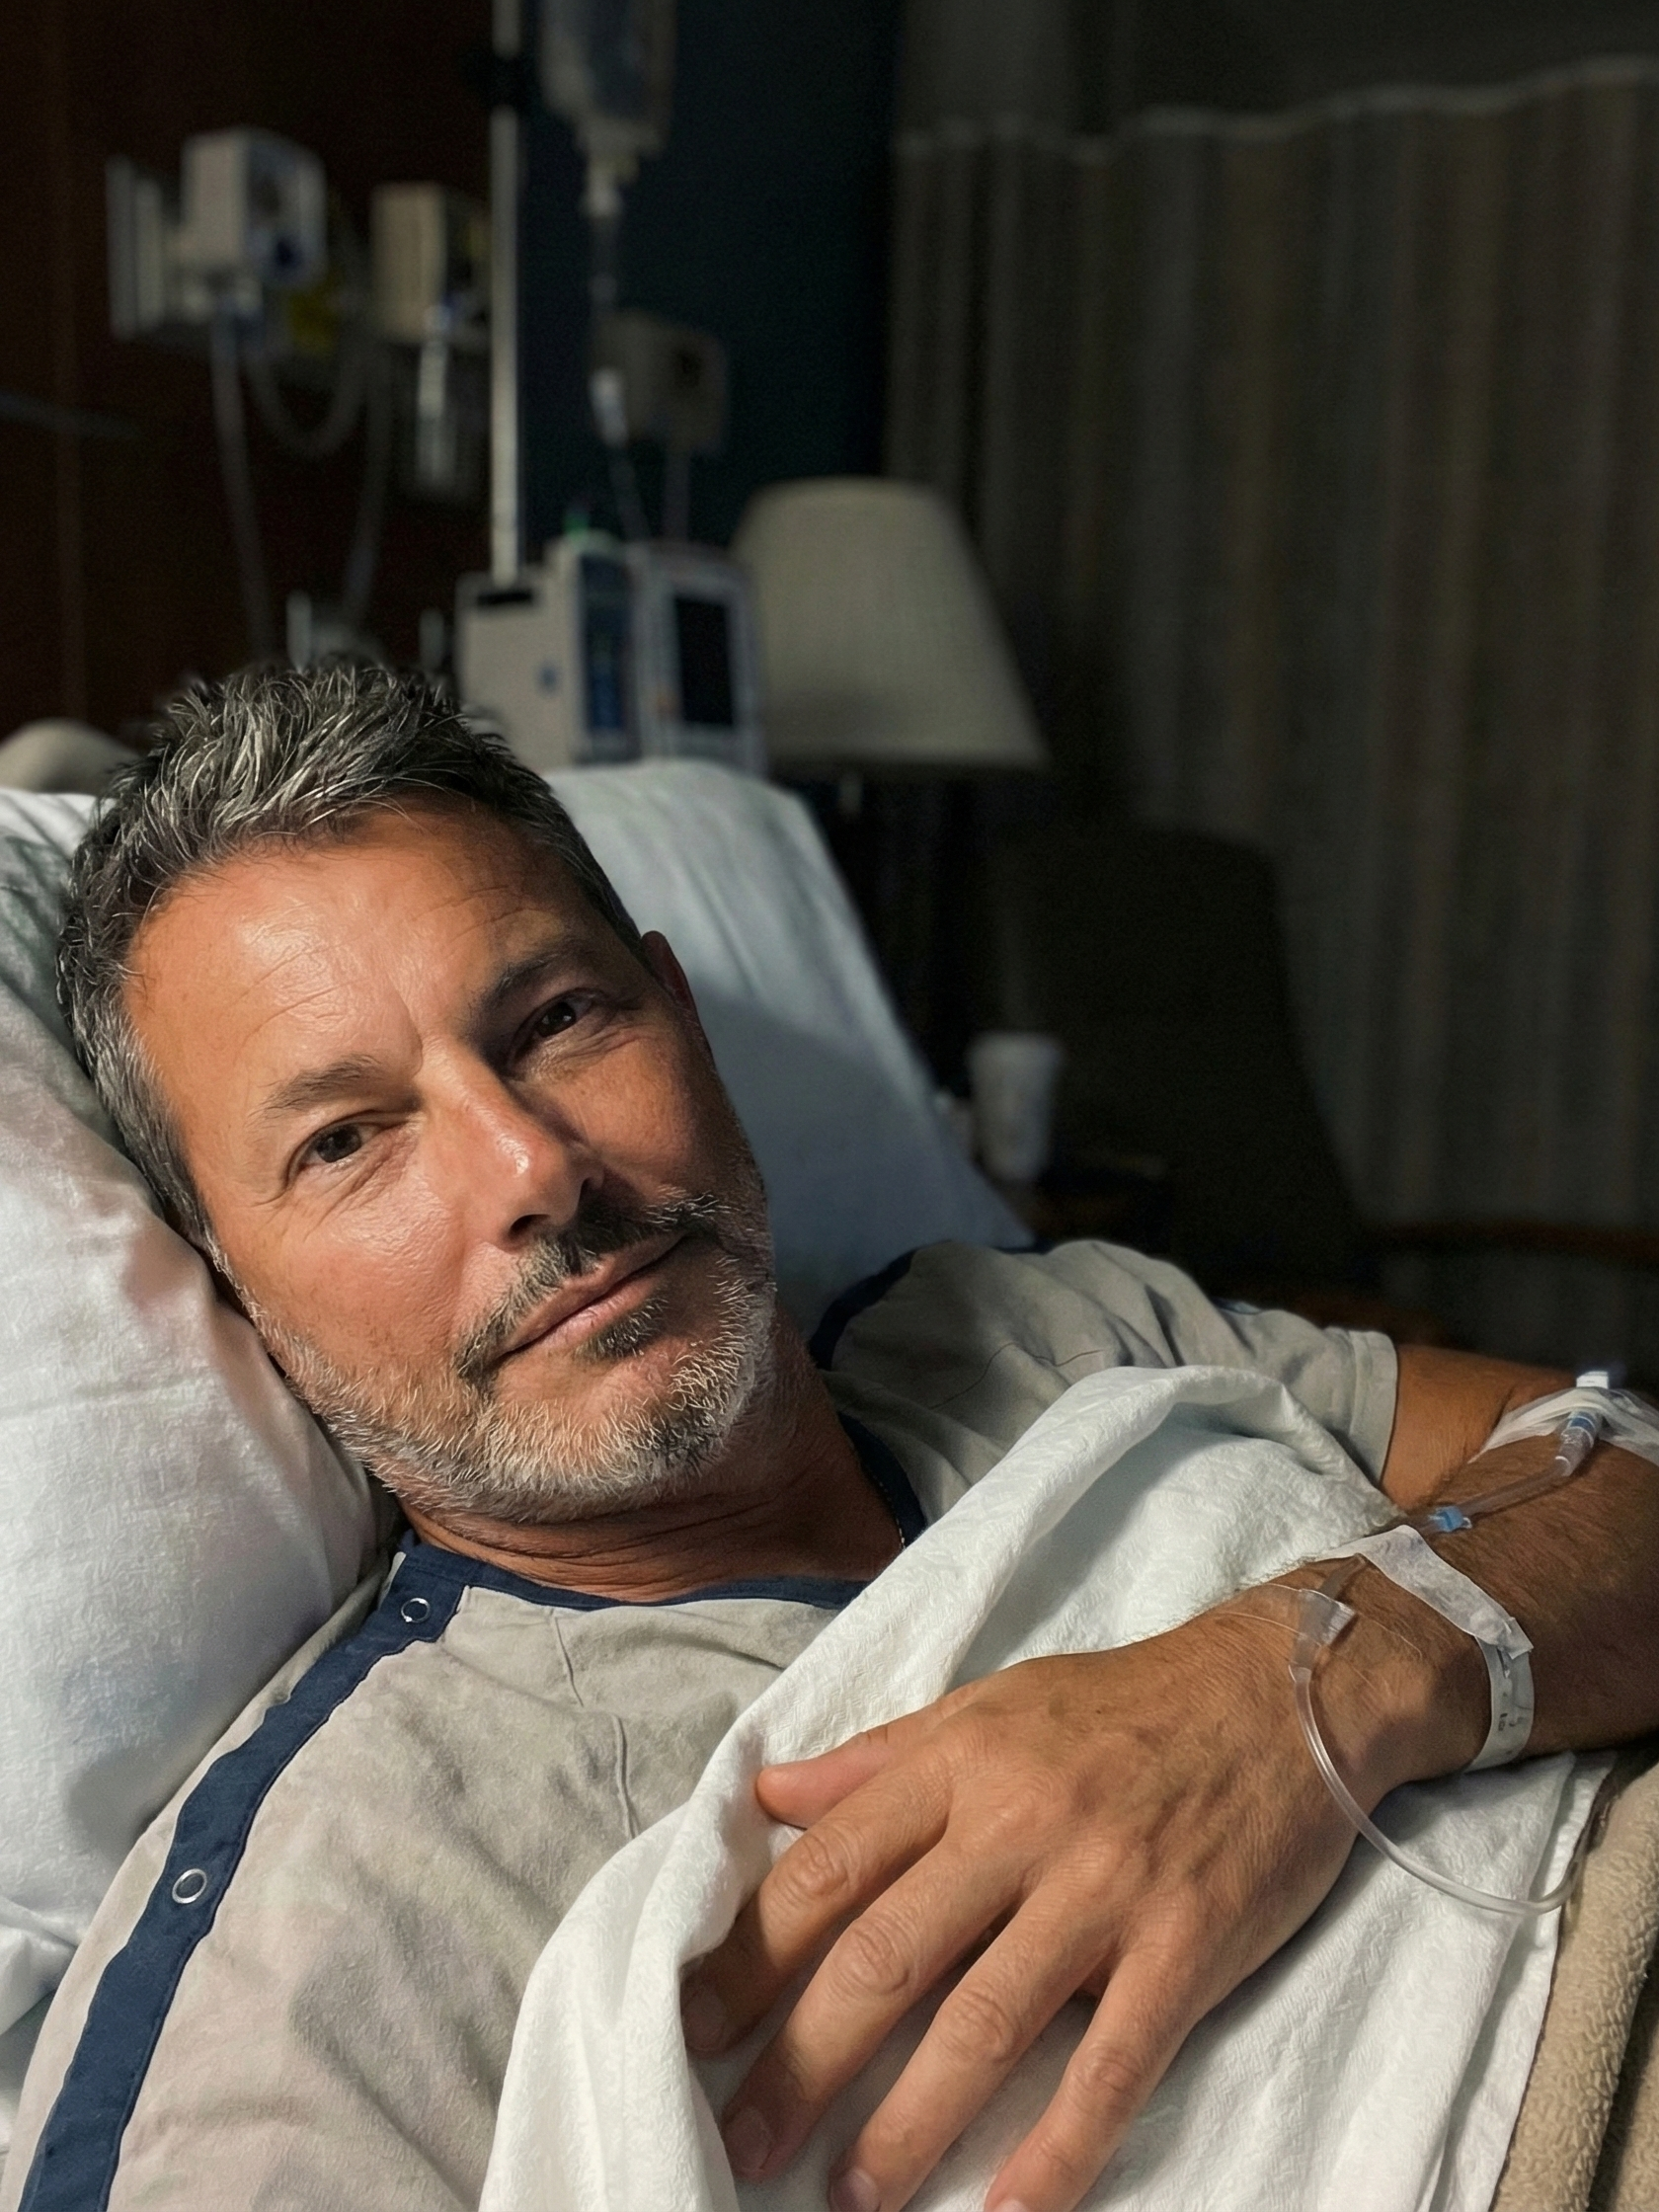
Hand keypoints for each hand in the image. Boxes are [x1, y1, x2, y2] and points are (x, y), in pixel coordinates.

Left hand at [681, 1593, 1475, 2211]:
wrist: (1285, 1689)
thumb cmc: (1124, 1704)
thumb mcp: (990, 1705)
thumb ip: (878, 1759)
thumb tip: (769, 1795)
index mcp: (959, 1761)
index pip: (827, 1867)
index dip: (749, 1954)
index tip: (691, 2025)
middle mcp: (1020, 1822)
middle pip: (886, 1956)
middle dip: (801, 2061)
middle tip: (738, 2140)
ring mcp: (1105, 1887)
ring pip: (985, 2022)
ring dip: (906, 2124)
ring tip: (848, 2197)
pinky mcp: (1187, 1945)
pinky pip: (1113, 2066)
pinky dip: (1059, 2149)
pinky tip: (1007, 2211)